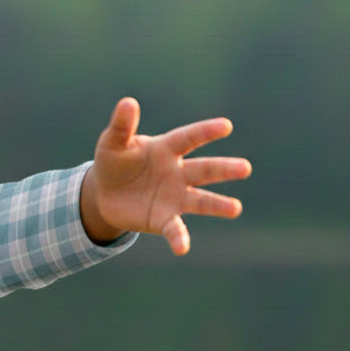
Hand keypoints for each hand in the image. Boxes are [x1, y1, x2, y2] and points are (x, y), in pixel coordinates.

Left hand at [81, 97, 251, 255]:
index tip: (226, 126)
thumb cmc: (113, 162)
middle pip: (204, 169)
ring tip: (235, 209)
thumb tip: (128, 102)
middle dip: (224, 169)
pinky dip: (179, 238)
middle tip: (245, 168)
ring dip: (217, 205)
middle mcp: (177, 172)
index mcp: (166, 149)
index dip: (206, 132)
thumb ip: (121, 126)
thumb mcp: (112, 143)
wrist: (104, 193)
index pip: (189, 138)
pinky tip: (182, 248)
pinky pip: (175, 229)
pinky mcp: (164, 219)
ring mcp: (174, 197)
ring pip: (201, 200)